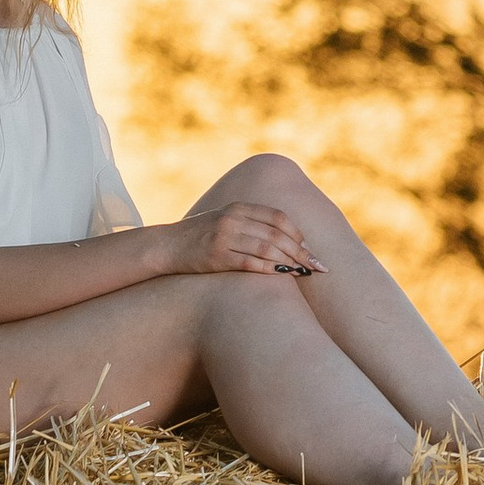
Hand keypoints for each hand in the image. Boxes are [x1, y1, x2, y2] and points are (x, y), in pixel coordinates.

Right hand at [170, 201, 321, 278]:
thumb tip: (284, 240)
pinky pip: (250, 262)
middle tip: (317, 266)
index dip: (298, 234)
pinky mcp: (216, 256)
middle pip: (277, 234)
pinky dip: (270, 269)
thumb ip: (250, 224)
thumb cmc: (199, 238)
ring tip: (305, 273)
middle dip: (301, 251)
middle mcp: (233, 219)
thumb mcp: (225, 221)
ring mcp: (224, 236)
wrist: (166, 246)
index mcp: (238, 207)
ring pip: (267, 248)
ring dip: (290, 262)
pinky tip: (283, 276)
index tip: (309, 249)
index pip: (278, 217)